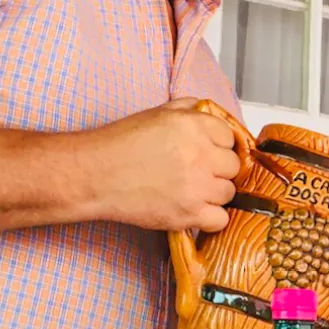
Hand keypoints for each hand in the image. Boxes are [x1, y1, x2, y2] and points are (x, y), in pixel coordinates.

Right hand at [86, 98, 242, 231]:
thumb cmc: (120, 144)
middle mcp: (200, 154)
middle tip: (198, 172)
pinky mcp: (189, 214)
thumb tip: (206, 111)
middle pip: (233, 166)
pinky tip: (194, 210)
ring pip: (228, 193)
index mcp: (194, 126)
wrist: (95, 175)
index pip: (230, 137)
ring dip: (214, 193)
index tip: (208, 152)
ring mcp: (197, 186)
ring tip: (191, 190)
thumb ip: (188, 109)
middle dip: (219, 169)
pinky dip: (210, 218)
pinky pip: (220, 220)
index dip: (219, 146)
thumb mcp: (157, 113)